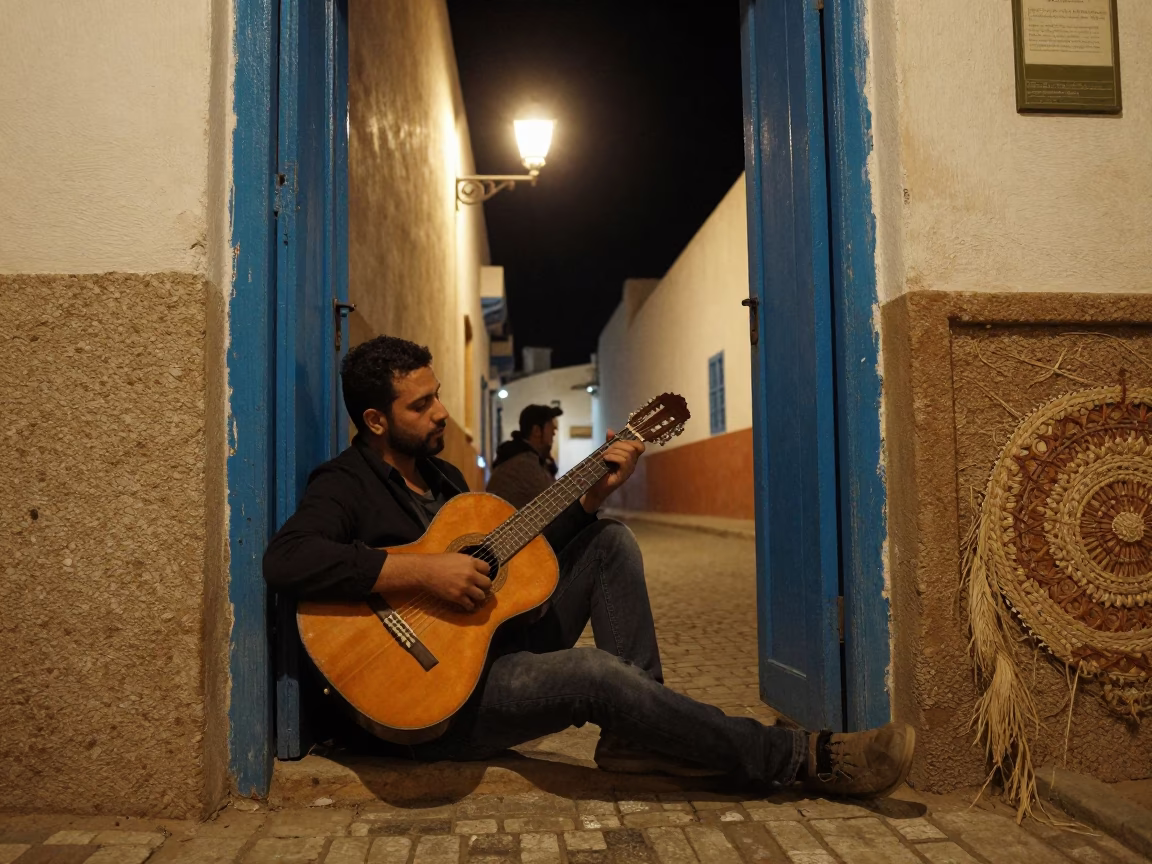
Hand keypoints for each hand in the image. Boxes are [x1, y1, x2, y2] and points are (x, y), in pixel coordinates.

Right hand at [377, 553, 491, 611]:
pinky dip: (469, 606)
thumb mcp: (456, 557)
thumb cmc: (439, 562)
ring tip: (474, 596)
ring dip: (478, 596)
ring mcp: (465, 587)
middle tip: (479, 587)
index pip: (488, 568)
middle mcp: (470, 574)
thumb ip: (468, 562)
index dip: (484, 572)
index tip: (480, 575)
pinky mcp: (458, 597)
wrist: (426, 571)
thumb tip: (476, 568)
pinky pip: (470, 605)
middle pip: (488, 583)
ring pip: (481, 596)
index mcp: (470, 562)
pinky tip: (467, 604)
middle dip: (484, 586)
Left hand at [581, 430, 644, 511]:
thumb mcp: (605, 453)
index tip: (617, 443)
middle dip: (617, 445)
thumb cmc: (601, 471)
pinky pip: (623, 461)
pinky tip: (605, 460)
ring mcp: (629, 470)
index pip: (640, 446)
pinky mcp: (624, 475)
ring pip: (628, 453)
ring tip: (604, 456)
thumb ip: (609, 443)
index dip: (631, 441)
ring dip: (613, 452)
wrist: (595, 487)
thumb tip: (610, 431)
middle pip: (632, 447)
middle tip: (606, 451)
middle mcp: (632, 464)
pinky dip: (613, 457)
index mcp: (630, 457)